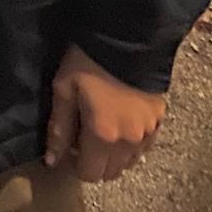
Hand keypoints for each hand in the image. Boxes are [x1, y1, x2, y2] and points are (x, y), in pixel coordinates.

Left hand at [44, 45, 164, 182]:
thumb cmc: (88, 62)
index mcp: (103, 136)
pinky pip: (144, 147)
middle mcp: (129, 142)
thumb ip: (59, 128)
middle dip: (94, 161)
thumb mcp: (64, 89)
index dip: (76, 164)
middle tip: (84, 134)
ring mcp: (148, 133)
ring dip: (113, 155)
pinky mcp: (160, 121)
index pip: (89, 174)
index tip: (70, 145)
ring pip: (128, 162)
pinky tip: (122, 122)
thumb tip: (52, 161)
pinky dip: (131, 144)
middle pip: (111, 173)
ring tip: (102, 127)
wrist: (128, 37)